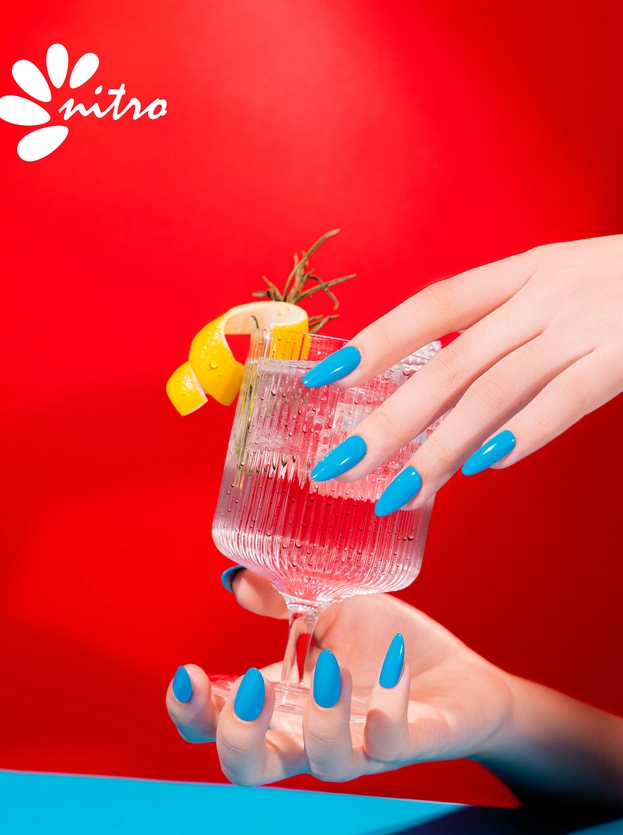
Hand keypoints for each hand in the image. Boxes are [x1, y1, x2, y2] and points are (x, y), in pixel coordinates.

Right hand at [166, 569, 513, 785]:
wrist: (458, 676)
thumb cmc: (384, 647)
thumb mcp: (328, 612)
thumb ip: (282, 600)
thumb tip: (237, 579)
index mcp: (280, 705)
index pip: (214, 728)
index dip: (189, 713)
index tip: (189, 672)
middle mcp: (310, 736)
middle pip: (250, 770)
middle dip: (237, 739)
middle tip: (250, 690)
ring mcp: (361, 745)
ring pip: (326, 765)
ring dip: (320, 720)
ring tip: (328, 667)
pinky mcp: (411, 743)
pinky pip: (393, 741)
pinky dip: (389, 705)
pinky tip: (393, 661)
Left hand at [307, 236, 622, 511]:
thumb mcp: (563, 284)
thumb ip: (507, 328)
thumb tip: (447, 396)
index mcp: (524, 271)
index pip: (432, 305)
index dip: (375, 340)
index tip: (322, 378)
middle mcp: (544, 294)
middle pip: (449, 363)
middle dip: (388, 420)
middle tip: (340, 465)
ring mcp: (584, 325)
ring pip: (493, 392)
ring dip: (439, 448)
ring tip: (399, 492)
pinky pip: (564, 400)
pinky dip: (521, 434)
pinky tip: (483, 467)